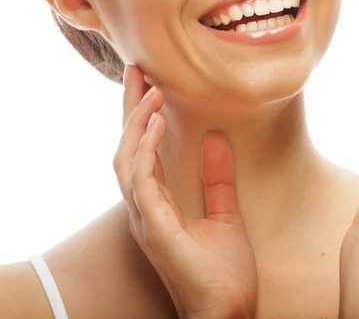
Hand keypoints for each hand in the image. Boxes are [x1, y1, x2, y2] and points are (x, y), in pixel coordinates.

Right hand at [113, 65, 257, 318]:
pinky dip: (146, 150)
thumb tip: (217, 137)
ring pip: (127, 160)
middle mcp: (145, 209)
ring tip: (151, 90)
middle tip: (136, 70)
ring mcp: (147, 220)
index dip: (141, 117)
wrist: (228, 313)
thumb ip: (218, 179)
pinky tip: (159, 124)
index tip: (148, 82)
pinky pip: (142, 182)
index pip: (142, 152)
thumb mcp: (226, 214)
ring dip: (137, 123)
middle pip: (126, 148)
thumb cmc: (223, 273)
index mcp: (158, 205)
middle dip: (129, 109)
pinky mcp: (156, 229)